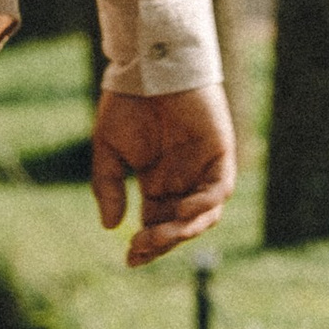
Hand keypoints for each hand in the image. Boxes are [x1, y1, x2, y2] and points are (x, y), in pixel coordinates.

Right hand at [91, 85, 234, 268]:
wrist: (148, 68)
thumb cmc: (128, 104)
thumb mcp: (108, 150)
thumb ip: (108, 187)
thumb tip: (111, 227)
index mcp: (157, 183)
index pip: (156, 225)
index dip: (147, 245)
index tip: (130, 260)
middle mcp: (182, 182)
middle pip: (179, 226)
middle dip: (162, 242)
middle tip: (141, 248)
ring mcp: (203, 169)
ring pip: (204, 215)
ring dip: (184, 230)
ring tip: (159, 235)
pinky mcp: (220, 154)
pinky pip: (219, 190)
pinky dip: (204, 205)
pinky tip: (182, 211)